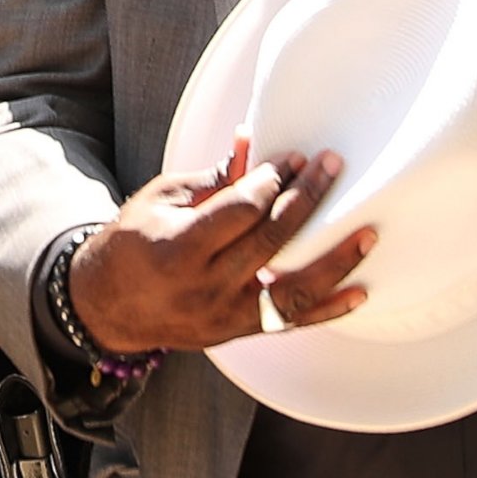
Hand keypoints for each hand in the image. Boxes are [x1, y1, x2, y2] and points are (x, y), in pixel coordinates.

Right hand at [69, 145, 370, 355]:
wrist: (108, 307)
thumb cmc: (132, 244)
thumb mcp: (160, 201)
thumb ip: (212, 181)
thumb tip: (252, 145)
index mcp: (178, 248)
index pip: (241, 210)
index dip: (272, 181)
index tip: (292, 159)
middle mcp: (204, 287)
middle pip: (271, 240)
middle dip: (306, 199)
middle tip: (331, 167)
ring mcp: (222, 315)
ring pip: (291, 289)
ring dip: (335, 260)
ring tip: (368, 233)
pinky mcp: (235, 332)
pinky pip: (290, 323)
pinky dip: (328, 310)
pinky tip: (359, 292)